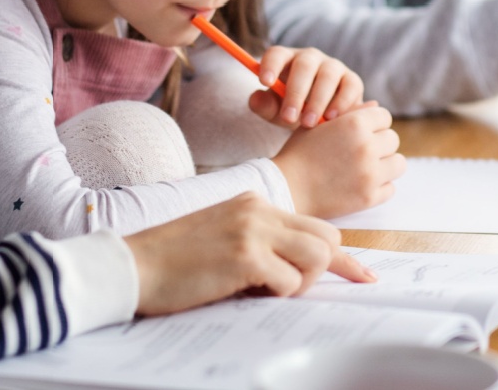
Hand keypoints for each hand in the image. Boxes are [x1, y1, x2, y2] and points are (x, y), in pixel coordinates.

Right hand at [125, 193, 373, 314]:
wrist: (133, 265)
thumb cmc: (174, 261)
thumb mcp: (223, 237)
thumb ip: (259, 243)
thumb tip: (294, 272)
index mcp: (254, 202)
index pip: (315, 225)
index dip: (342, 257)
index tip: (364, 276)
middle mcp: (259, 209)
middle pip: (327, 238)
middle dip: (322, 271)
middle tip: (289, 289)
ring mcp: (253, 230)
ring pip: (317, 256)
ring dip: (301, 284)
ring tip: (264, 291)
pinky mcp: (245, 255)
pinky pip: (290, 282)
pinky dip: (276, 296)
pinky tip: (244, 292)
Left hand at [247, 46, 365, 127]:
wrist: (320, 120)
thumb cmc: (291, 110)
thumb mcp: (274, 111)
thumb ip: (263, 105)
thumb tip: (255, 98)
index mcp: (286, 60)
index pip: (277, 54)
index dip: (270, 65)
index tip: (264, 81)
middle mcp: (310, 58)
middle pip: (304, 65)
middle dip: (296, 92)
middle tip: (289, 117)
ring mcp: (333, 67)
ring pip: (327, 75)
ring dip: (317, 100)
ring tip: (308, 123)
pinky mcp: (352, 80)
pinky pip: (349, 86)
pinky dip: (341, 102)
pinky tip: (330, 119)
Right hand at [271, 102, 404, 218]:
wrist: (286, 188)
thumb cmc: (300, 153)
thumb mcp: (319, 124)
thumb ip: (350, 113)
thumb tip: (375, 106)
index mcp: (354, 124)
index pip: (384, 116)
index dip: (374, 123)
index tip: (363, 132)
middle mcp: (366, 147)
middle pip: (393, 139)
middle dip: (380, 144)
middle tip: (362, 151)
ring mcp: (370, 174)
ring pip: (398, 163)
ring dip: (386, 165)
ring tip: (367, 168)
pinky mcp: (369, 197)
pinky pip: (390, 188)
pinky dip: (380, 187)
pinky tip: (361, 184)